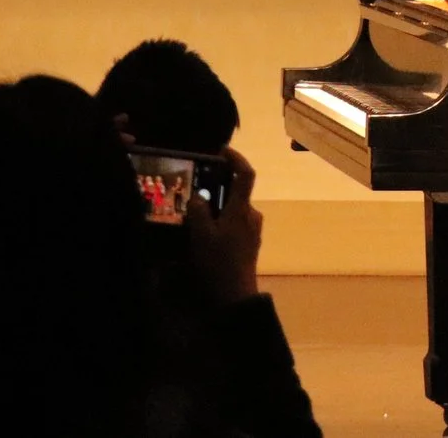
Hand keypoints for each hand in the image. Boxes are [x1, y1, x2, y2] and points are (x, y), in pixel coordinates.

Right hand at [186, 147, 262, 305]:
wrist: (235, 296)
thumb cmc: (218, 263)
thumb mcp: (201, 235)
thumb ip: (198, 211)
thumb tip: (197, 197)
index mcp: (242, 209)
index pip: (246, 174)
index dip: (236, 158)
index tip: (221, 151)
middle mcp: (251, 216)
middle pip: (237, 193)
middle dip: (218, 188)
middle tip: (196, 190)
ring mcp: (252, 231)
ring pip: (234, 210)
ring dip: (217, 207)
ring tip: (194, 215)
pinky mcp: (249, 244)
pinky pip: (234, 224)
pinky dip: (221, 222)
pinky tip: (204, 234)